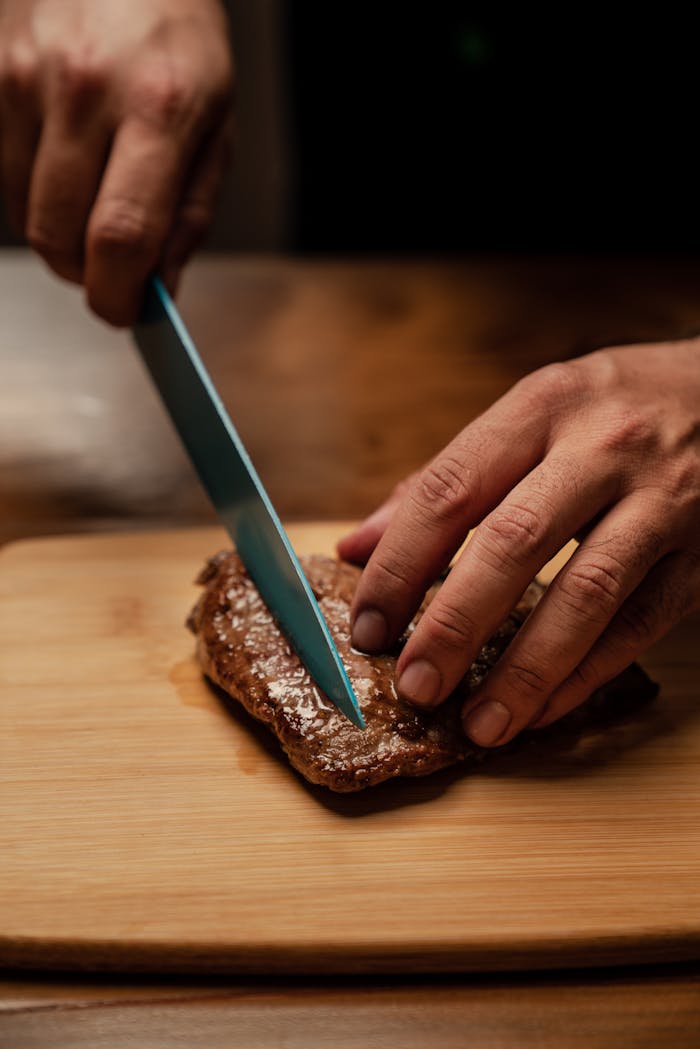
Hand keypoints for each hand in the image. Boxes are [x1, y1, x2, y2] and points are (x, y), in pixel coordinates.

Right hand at [0, 0, 232, 324]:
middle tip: (109, 266)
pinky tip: (62, 152)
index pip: (121, 235)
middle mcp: (85, 90)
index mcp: (161, 108)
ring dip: (57, 229)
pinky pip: (0, 171)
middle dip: (83, 273)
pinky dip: (29, 187)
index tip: (123, 313)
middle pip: (58, 237)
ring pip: (23, 212)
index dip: (115, 294)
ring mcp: (24, 75)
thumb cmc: (176, 37)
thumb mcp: (216, 121)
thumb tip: (159, 289)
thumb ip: (190, 212)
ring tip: (92, 188)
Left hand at [339, 339, 699, 745]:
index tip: (367, 623)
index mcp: (542, 407)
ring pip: (587, 593)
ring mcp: (662, 500)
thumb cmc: (616, 407)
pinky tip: (542, 710)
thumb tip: (359, 545)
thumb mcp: (532, 414)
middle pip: (514, 542)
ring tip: (480, 722)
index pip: (452, 489)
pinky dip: (587, 675)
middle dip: (454, 623)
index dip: (401, 563)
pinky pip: (640, 624)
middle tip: (415, 684)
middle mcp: (602, 447)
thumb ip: (444, 480)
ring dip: (526, 668)